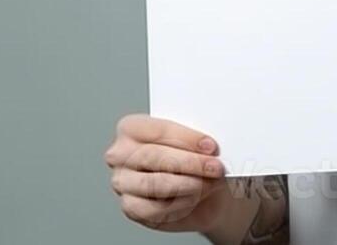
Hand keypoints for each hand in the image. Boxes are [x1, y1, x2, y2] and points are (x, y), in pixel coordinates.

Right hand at [104, 114, 232, 232]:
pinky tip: (194, 198)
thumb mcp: (198, 142)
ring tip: (209, 183)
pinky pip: (154, 209)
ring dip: (188, 185)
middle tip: (216, 168)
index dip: (187, 138)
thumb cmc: (196, 157)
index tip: (211, 146)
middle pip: (155, 157)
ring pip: (155, 184)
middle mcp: (120, 154)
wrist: (203, 187)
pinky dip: (179, 204)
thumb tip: (209, 146)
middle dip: (190, 163)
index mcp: (131, 128)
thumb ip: (197, 139)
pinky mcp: (130, 207)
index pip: (157, 130)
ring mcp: (122, 182)